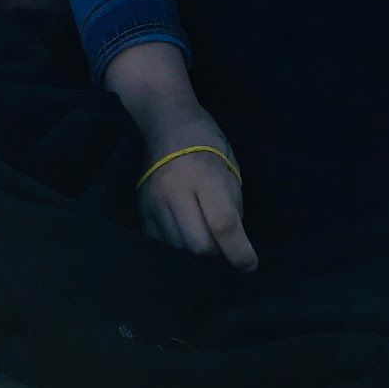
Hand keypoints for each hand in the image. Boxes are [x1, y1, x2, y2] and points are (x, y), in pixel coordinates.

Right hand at [136, 105, 257, 272]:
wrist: (165, 121)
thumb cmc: (207, 141)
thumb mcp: (230, 167)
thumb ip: (233, 206)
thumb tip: (235, 245)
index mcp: (204, 176)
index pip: (223, 224)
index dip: (239, 252)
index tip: (249, 265)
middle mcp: (175, 191)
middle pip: (198, 245)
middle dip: (216, 253)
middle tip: (224, 245)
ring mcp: (153, 202)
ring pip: (178, 250)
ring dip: (195, 252)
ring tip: (204, 235)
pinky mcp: (139, 210)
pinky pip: (159, 245)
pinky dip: (176, 247)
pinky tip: (185, 233)